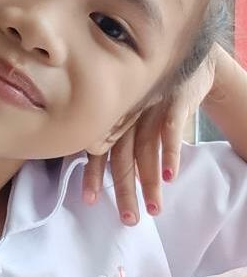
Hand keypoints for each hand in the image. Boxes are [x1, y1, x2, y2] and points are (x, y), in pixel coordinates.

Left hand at [82, 47, 218, 224]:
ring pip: (147, 150)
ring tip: (154, 208)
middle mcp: (128, 115)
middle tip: (127, 219)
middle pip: (124, 157)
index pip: (100, 151)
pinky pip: (171, 131)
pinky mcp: (174, 103)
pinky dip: (170, 153)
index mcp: (114, 117)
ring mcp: (151, 109)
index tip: (89, 200)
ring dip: (150, 181)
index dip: (93, 174)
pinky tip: (171, 176)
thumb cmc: (153, 87)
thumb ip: (115, 131)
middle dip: (124, 189)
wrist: (188, 57)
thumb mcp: (129, 105)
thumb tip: (95, 159)